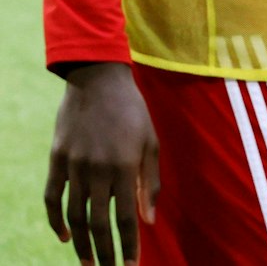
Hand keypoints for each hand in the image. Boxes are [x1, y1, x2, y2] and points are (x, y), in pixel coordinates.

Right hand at [46, 63, 158, 265]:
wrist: (98, 81)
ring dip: (81, 244)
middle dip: (105, 253)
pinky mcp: (56, 161)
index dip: (129, 244)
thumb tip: (148, 221)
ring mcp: (74, 166)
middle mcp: (98, 170)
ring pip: (73, 216)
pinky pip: (52, 198)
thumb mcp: (151, 142)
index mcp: (126, 166)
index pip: (127, 216)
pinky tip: (65, 237)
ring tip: (90, 263)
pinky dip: (56, 221)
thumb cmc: (132, 112)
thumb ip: (151, 182)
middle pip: (98, 223)